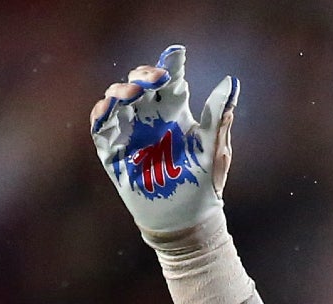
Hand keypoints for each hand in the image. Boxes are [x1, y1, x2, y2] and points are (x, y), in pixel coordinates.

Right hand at [90, 46, 238, 235]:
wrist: (186, 220)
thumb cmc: (204, 185)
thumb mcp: (214, 148)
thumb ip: (218, 115)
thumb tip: (231, 82)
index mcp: (178, 114)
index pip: (172, 81)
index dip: (172, 65)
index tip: (177, 54)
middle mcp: (153, 118)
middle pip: (140, 84)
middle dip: (143, 75)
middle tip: (155, 79)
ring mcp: (132, 133)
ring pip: (118, 99)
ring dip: (122, 90)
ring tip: (134, 93)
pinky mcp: (115, 152)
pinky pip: (101, 127)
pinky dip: (102, 113)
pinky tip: (110, 108)